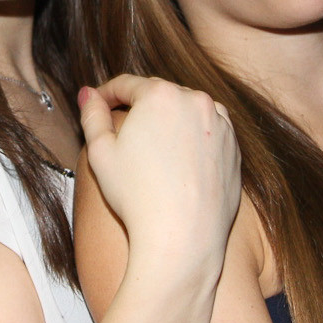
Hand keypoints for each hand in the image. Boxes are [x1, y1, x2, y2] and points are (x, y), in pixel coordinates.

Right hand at [79, 75, 240, 266]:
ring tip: (152, 152)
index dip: (106, 95)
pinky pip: (207, 134)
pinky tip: (177, 166)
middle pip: (159, 96)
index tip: (97, 107)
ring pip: (186, 113)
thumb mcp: (101, 152)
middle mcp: (196, 101)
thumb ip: (92, 115)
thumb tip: (88, 94)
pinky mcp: (234, 147)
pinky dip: (192, 141)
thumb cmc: (137, 196)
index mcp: (161, 95)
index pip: (127, 85)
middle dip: (140, 109)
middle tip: (122, 134)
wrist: (183, 237)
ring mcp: (220, 124)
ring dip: (168, 123)